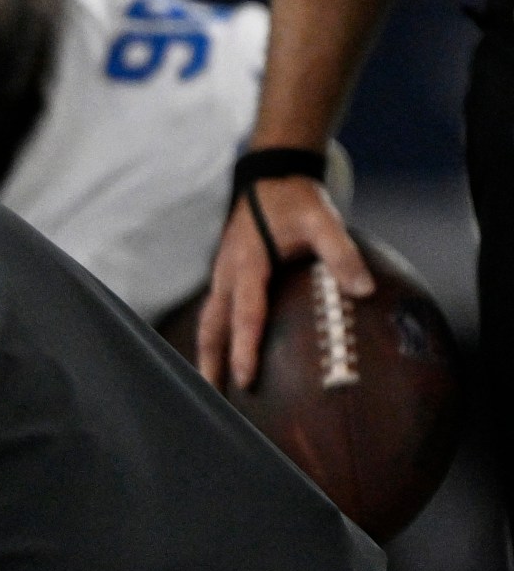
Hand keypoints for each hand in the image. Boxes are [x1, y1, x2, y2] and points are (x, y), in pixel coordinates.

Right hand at [196, 176, 369, 391]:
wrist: (272, 175)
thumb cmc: (297, 199)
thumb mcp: (325, 221)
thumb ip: (342, 255)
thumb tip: (363, 290)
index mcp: (249, 264)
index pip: (245, 315)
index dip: (244, 349)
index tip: (245, 379)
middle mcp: (228, 274)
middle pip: (213, 327)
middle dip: (211, 362)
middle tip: (212, 396)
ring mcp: (222, 274)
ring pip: (208, 321)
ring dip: (207, 353)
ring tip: (210, 382)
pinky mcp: (225, 274)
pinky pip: (215, 311)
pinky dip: (214, 335)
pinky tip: (220, 351)